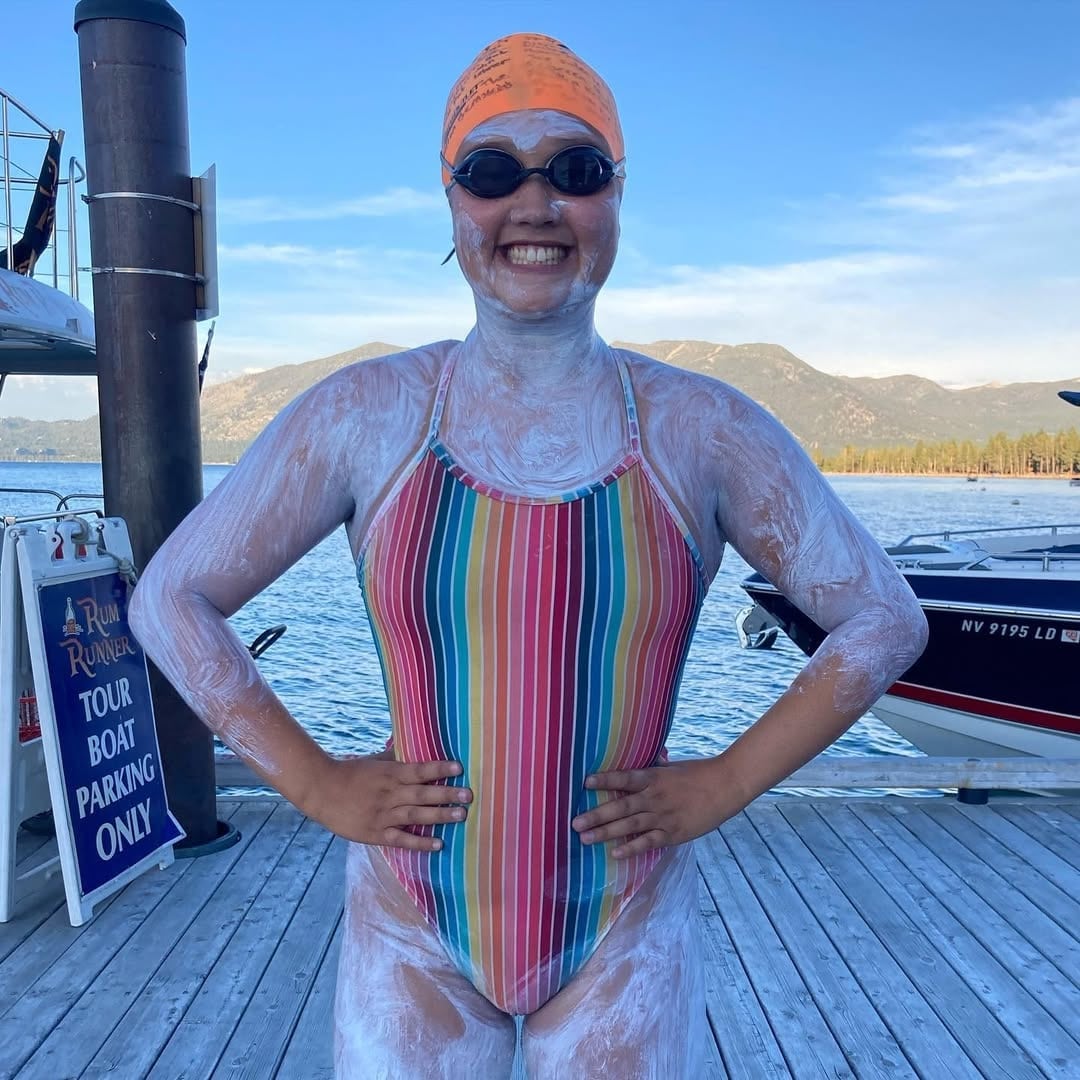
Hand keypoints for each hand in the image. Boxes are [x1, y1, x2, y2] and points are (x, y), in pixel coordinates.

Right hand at [308, 752, 470, 850]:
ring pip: (415, 815)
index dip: (439, 769)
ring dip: (440, 816)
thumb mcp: (375, 761)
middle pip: (422, 794)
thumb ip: (396, 757)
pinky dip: (419, 842)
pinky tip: (438, 844)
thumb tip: (416, 744)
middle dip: (447, 795)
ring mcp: (382, 814)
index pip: (419, 770)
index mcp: (390, 774)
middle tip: (469, 795)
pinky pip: (401, 839)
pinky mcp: (375, 833)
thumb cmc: (351, 773)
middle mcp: (389, 793)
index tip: (459, 768)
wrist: (321, 791)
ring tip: (461, 816)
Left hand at [571, 757, 732, 858]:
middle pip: (621, 807)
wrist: (726, 786)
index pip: (624, 778)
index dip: (605, 780)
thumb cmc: (698, 773)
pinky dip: (632, 848)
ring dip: (606, 832)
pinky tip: (615, 852)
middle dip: (596, 815)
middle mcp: (655, 797)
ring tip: (585, 838)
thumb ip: (654, 767)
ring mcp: (664, 816)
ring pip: (630, 826)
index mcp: (654, 777)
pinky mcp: (674, 833)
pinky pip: (649, 842)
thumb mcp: (673, 766)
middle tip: (574, 822)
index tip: (585, 782)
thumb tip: (643, 760)